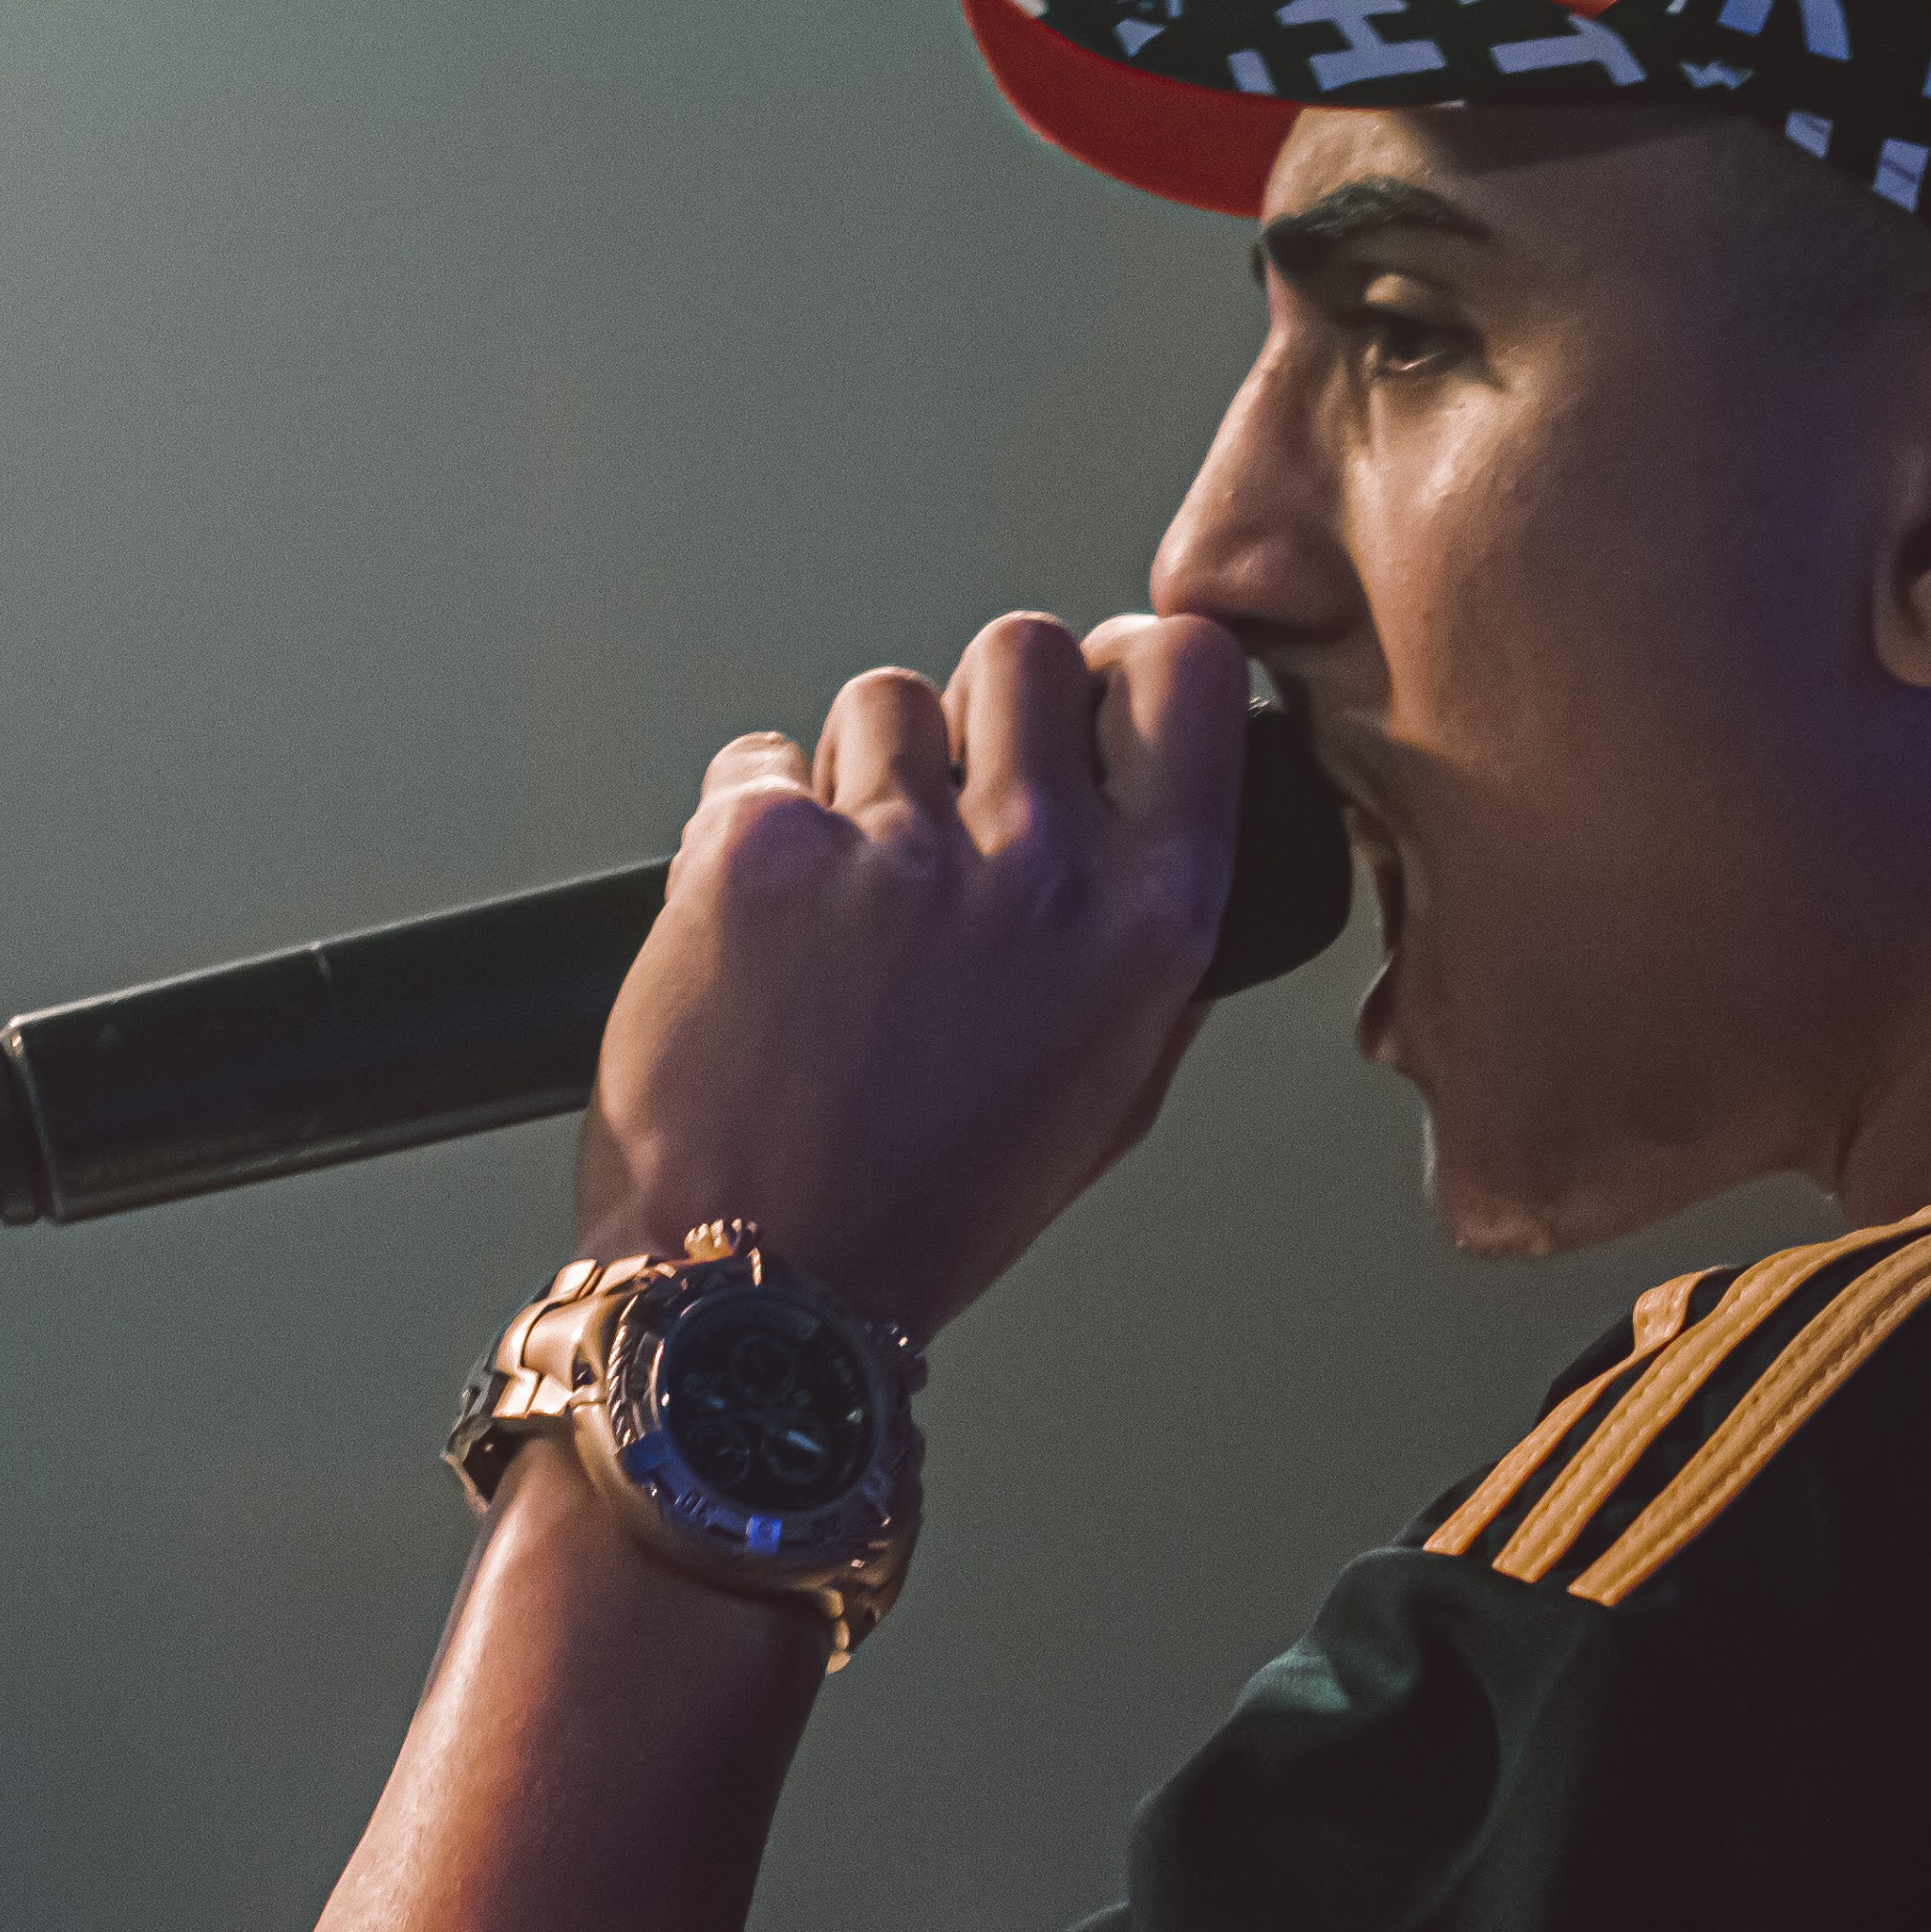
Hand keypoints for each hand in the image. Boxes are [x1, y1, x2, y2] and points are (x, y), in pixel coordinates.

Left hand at [576, 611, 1247, 1335]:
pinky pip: (756, 760)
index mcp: (1149, 919)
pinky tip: (762, 919)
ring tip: (844, 897)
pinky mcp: (760, 849)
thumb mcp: (1111, 1094)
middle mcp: (1039, 868)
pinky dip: (750, 820)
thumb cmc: (925, 1208)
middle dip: (981, 710)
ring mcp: (896, 851)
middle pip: (1025, 649)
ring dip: (860, 771)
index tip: (1089, 698)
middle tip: (946, 803)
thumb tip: (1160, 810)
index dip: (1124, 666)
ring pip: (884, 697)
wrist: (762, 1283)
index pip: (1180, 669)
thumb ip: (1150, 946)